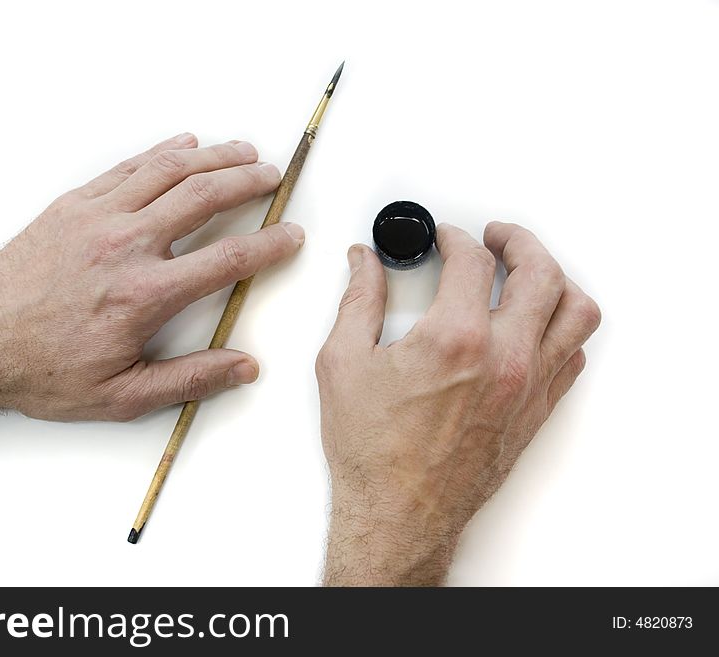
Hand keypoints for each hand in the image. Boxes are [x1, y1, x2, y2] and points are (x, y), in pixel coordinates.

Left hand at [0, 133, 303, 448]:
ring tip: (243, 151)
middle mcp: (126, 245)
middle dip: (249, 181)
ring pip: (169, 171)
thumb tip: (243, 366)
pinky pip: (128, 167)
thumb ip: (190, 379)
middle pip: (205, 196)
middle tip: (274, 177)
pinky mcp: (73, 205)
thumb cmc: (41, 370)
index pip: (229, 258)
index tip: (292, 236)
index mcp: (145, 294)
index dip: (271, 244)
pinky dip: (162, 152)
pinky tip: (183, 146)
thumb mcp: (121, 395)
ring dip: (214, 157)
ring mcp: (97, 217)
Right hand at [316, 222, 599, 584]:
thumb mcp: (344, 362)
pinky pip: (573, 355)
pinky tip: (537, 324)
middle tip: (497, 237)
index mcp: (456, 339)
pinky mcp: (535, 411)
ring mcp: (528, 386)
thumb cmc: (373, 451)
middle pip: (541, 272)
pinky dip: (561, 328)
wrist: (399, 513)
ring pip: (575, 312)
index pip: (473, 260)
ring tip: (530, 272)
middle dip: (519, 241)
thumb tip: (364, 264)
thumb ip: (358, 301)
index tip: (443, 237)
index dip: (455, 237)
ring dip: (556, 279)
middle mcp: (504, 359)